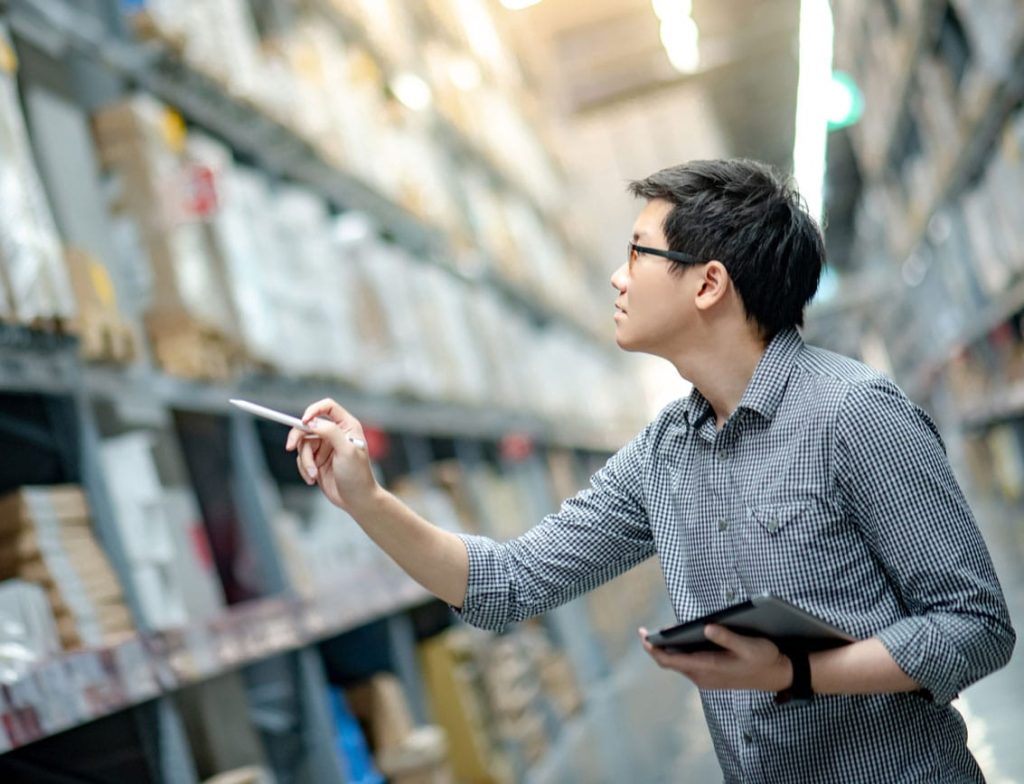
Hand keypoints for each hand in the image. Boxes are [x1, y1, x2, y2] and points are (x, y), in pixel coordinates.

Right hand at [284, 398, 379, 513]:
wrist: (356, 500)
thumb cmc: (358, 475)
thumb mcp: (346, 450)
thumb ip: (330, 432)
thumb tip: (312, 422)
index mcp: (347, 426)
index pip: (327, 407)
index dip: (313, 411)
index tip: (303, 422)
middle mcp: (335, 434)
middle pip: (308, 425)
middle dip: (298, 437)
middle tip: (290, 447)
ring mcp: (325, 447)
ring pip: (303, 444)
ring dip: (305, 461)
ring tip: (314, 474)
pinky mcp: (317, 460)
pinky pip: (301, 458)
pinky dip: (304, 469)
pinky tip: (313, 479)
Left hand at [638, 625, 792, 691]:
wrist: (778, 675)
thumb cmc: (764, 659)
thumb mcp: (749, 645)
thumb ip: (727, 637)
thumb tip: (707, 627)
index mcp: (708, 668)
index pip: (671, 661)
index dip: (654, 649)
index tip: (644, 636)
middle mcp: (703, 677)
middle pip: (670, 663)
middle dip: (656, 648)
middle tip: (644, 632)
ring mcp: (706, 678)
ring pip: (679, 664)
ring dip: (668, 650)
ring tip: (659, 633)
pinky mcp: (711, 676)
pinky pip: (687, 664)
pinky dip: (679, 652)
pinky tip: (679, 639)